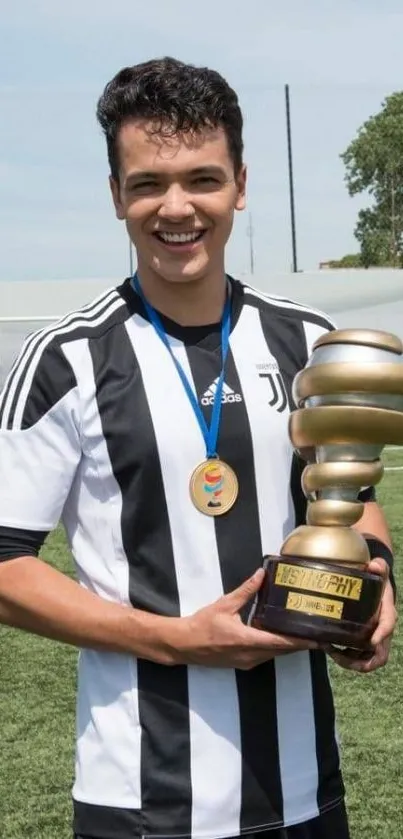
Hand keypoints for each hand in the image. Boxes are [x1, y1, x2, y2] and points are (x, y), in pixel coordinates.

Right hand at [168, 569, 317, 669]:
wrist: (184, 644)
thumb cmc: (203, 624)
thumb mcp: (225, 604)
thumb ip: (245, 590)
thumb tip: (261, 574)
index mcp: (247, 640)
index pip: (280, 643)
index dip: (301, 642)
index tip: (317, 640)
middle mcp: (250, 655)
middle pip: (282, 651)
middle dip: (300, 644)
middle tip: (317, 635)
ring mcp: (247, 662)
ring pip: (274, 655)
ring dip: (288, 647)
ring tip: (303, 635)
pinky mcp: (243, 664)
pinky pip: (265, 656)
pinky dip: (275, 648)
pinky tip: (279, 638)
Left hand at [325, 558, 396, 672]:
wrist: (377, 584)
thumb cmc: (377, 579)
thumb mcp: (380, 569)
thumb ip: (379, 566)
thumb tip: (374, 565)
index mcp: (388, 613)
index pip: (388, 625)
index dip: (382, 635)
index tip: (372, 642)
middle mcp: (383, 630)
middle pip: (379, 655)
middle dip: (361, 661)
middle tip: (339, 655)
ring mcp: (374, 639)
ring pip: (368, 661)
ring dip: (349, 662)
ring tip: (329, 651)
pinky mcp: (365, 641)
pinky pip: (358, 657)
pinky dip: (345, 658)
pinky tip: (329, 648)